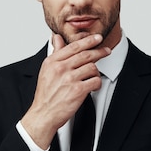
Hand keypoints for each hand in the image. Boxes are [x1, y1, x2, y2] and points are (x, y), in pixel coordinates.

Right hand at [21, 33, 110, 148]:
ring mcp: (69, 79)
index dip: (88, 41)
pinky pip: (95, 81)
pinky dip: (97, 83)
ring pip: (92, 67)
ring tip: (93, 77)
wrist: (44, 113)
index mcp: (52, 61)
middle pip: (86, 55)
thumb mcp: (46, 70)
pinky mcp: (78, 90)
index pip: (73, 46)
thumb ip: (55, 52)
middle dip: (99, 51)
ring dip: (96, 72)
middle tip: (106, 51)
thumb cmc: (46, 93)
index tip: (97, 38)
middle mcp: (60, 68)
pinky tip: (93, 87)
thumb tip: (57, 37)